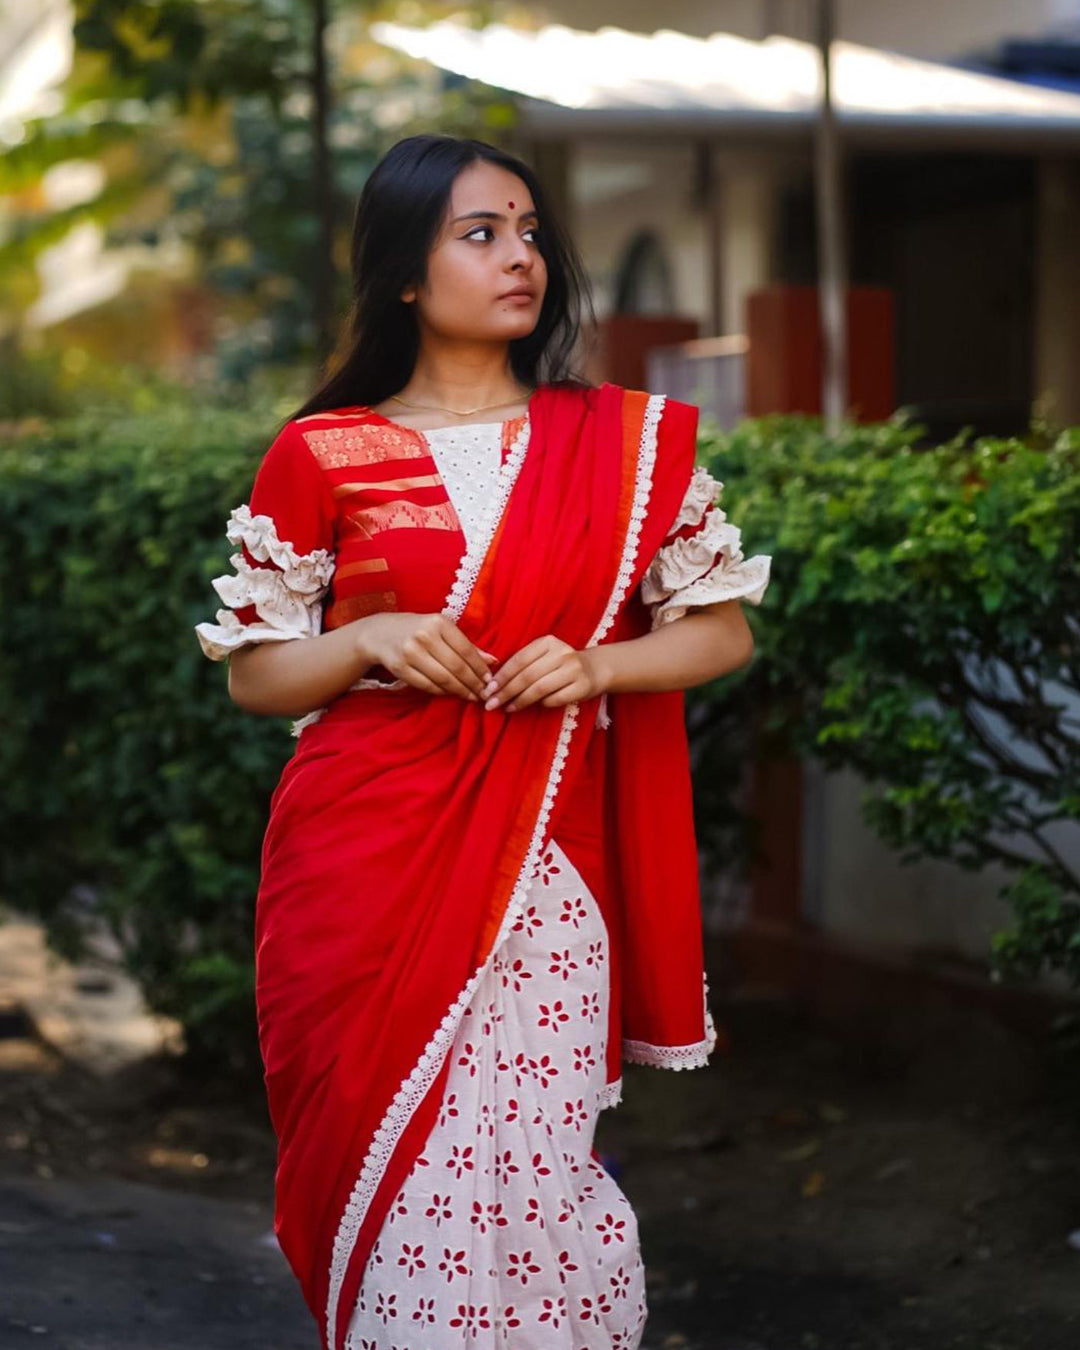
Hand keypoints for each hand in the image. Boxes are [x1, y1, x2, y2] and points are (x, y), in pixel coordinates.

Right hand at [356, 612, 497, 700]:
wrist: (380, 633)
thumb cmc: (418, 630)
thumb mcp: (442, 629)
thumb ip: (467, 645)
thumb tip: (493, 662)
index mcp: (438, 622)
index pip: (466, 650)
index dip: (480, 668)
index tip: (490, 680)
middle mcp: (424, 636)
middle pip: (456, 667)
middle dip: (473, 683)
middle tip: (483, 694)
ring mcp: (410, 652)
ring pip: (443, 679)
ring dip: (460, 691)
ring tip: (471, 696)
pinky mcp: (400, 667)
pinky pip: (427, 685)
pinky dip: (442, 692)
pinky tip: (451, 693)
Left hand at [481, 635, 606, 711]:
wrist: (595, 669)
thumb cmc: (560, 664)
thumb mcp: (543, 656)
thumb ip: (523, 664)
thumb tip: (493, 684)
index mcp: (548, 642)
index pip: (519, 660)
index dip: (502, 676)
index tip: (488, 690)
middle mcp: (562, 652)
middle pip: (527, 676)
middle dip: (506, 691)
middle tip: (491, 704)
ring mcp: (574, 669)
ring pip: (539, 688)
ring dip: (520, 701)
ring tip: (507, 708)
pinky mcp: (582, 686)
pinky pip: (555, 699)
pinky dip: (541, 704)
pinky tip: (532, 706)